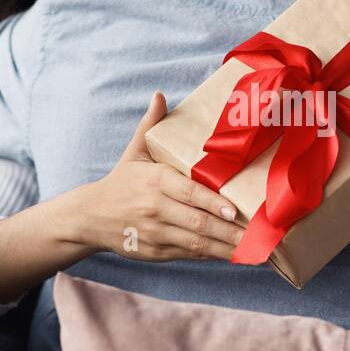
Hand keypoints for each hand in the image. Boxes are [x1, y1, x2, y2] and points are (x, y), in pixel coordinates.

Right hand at [71, 91, 247, 260]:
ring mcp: (156, 233)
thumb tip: (160, 95)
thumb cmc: (122, 182)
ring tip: (254, 246)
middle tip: (259, 233)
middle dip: (230, 231)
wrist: (90, 217)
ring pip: (197, 243)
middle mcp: (156, 209)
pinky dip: (211, 255)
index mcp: (155, 181)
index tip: (235, 211)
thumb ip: (150, 125)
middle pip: (198, 223)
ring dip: (226, 247)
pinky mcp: (156, 251)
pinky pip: (189, 254)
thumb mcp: (134, 152)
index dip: (213, 204)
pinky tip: (232, 253)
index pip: (189, 194)